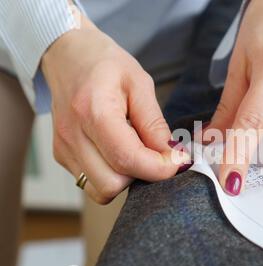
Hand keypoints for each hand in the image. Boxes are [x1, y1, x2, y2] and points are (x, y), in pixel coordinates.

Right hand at [42, 15, 189, 203]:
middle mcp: (73, 135)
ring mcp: (64, 149)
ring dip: (126, 179)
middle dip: (142, 176)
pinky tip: (119, 152)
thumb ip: (155, 124)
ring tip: (136, 152)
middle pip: (112, 184)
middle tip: (156, 155)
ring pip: (101, 191)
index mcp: (94, 111)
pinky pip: (93, 184)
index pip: (127, 158)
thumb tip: (172, 157)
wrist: (67, 56)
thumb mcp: (140, 84)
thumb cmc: (105, 65)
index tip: (178, 160)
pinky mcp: (62, 157)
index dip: (159, 168)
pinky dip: (113, 176)